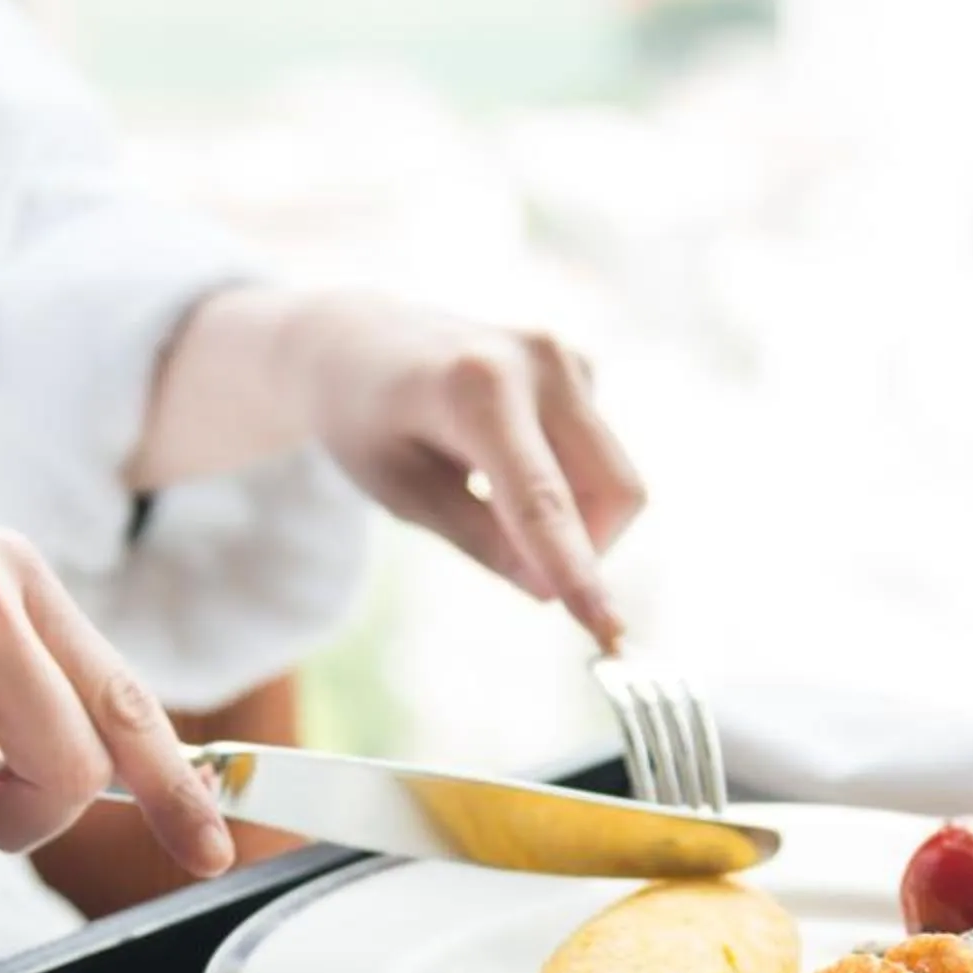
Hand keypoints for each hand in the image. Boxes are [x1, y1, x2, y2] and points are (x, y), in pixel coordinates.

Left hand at [287, 294, 647, 641]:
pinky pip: (597, 460)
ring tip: (489, 497)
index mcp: (475, 389)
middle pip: (613, 489)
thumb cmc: (365, 421)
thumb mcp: (400, 493)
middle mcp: (537, 361)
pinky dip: (567, 487)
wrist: (358, 340)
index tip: (608, 631)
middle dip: (586, 550)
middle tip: (518, 567)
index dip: (575, 569)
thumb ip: (477, 539)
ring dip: (574, 521)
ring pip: (614, 480)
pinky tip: (500, 463)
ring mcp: (568, 359)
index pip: (540, 501)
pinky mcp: (581, 368)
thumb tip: (551, 588)